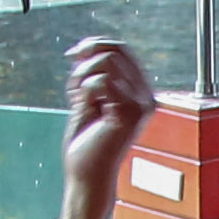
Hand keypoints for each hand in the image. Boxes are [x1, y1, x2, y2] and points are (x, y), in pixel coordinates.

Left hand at [55, 37, 156, 218]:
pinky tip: (86, 108)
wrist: (87, 174)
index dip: (93, 44)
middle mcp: (146, 97)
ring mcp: (140, 104)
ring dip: (82, 77)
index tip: (72, 55)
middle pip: (114, 50)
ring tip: (79, 100)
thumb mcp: (88, 98)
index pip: (122, 49)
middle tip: (73, 84)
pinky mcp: (129, 113)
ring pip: (106, 62)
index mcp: (140, 92)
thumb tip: (85, 47)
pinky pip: (100, 81)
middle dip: (85, 61)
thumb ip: (91, 74)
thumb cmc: (87, 143)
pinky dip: (84, 91)